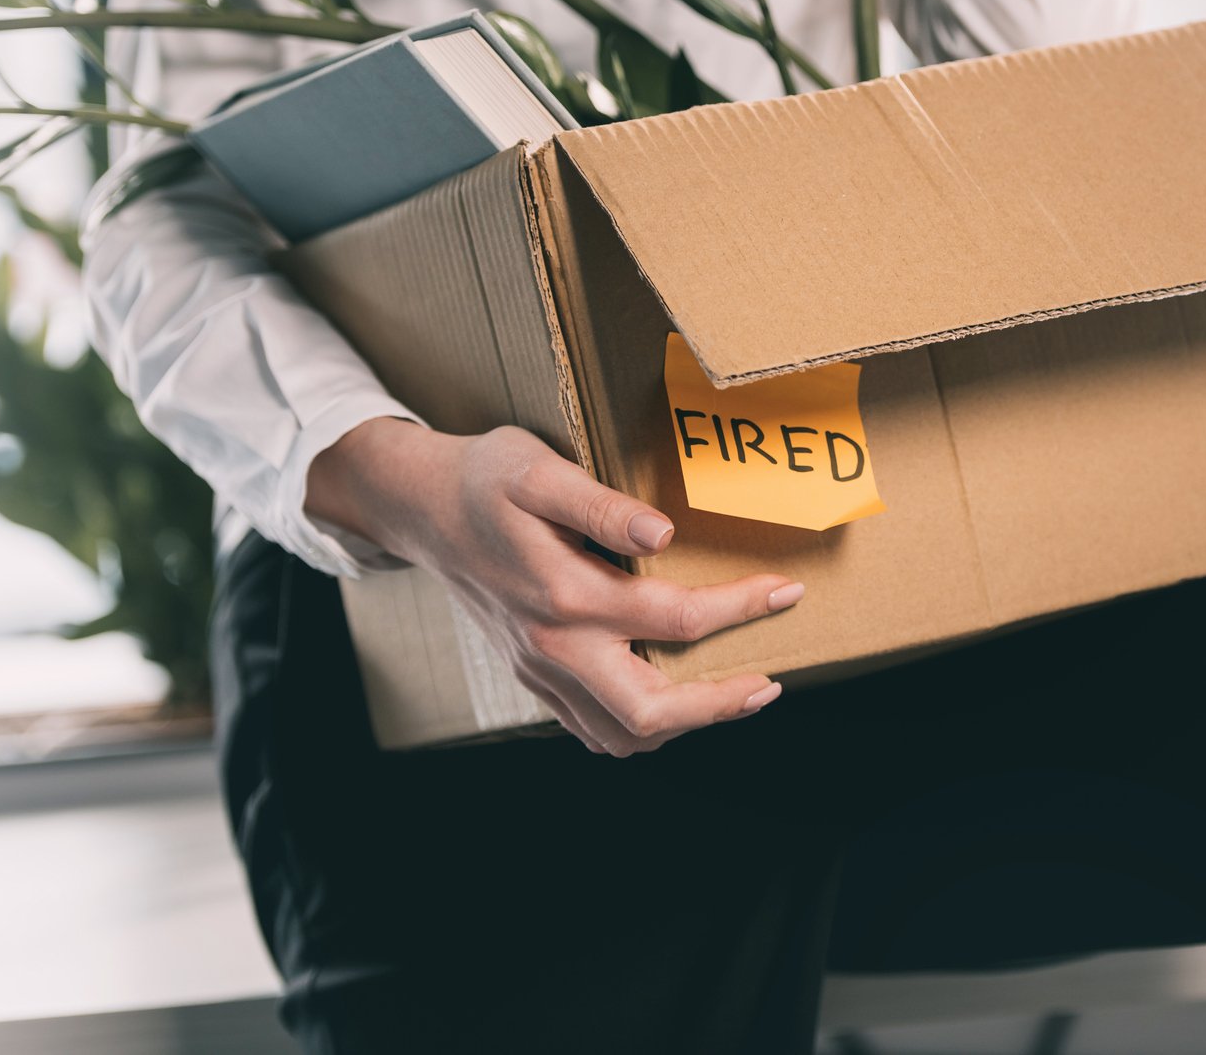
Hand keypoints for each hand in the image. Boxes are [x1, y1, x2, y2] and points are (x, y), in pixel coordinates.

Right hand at [308, 419, 800, 755]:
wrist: (418, 507)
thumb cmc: (483, 478)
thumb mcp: (537, 469)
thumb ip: (600, 507)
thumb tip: (663, 535)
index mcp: (564, 594)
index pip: (674, 619)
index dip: (740, 607)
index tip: (786, 590)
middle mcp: (553, 646)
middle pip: (648, 713)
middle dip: (718, 705)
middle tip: (768, 684)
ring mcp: (539, 669)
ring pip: (618, 735)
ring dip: (683, 724)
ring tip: (732, 693)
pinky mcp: (531, 675)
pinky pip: (590, 728)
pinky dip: (639, 727)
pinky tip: (672, 698)